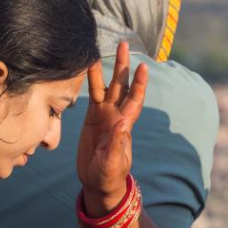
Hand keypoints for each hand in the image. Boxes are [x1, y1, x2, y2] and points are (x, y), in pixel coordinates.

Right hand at [77, 42, 147, 215]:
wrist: (98, 182)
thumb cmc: (108, 175)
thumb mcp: (112, 163)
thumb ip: (117, 143)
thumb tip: (122, 123)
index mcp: (124, 125)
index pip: (134, 100)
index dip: (139, 84)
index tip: (143, 67)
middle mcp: (116, 115)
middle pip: (121, 86)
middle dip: (123, 66)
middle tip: (124, 44)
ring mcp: (103, 115)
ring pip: (104, 87)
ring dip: (103, 69)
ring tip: (98, 50)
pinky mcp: (91, 118)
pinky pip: (91, 95)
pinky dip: (88, 81)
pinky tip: (84, 68)